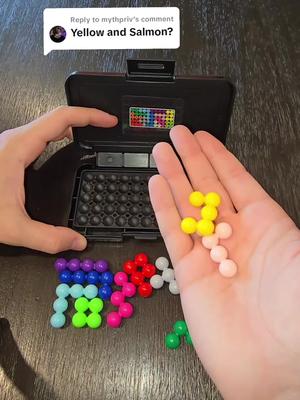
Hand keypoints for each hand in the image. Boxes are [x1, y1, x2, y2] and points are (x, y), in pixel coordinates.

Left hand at [0, 106, 117, 252]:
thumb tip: (77, 241)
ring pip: (49, 124)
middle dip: (87, 118)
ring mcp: (12, 143)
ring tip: (94, 133)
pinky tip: (67, 146)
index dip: (90, 116)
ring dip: (74, 125)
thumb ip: (47, 238)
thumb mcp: (11, 227)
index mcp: (20, 146)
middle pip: (58, 117)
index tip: (109, 121)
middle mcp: (16, 139)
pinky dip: (61, 134)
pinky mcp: (10, 150)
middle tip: (107, 127)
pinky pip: (42, 134)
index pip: (62, 118)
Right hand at [149, 125, 299, 399]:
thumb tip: (270, 201)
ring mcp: (211, 254)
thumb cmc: (298, 313)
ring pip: (186, 206)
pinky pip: (173, 233)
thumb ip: (280, 226)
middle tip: (176, 136)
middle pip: (208, 188)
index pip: (236, 180)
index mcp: (267, 226)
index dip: (218, 156)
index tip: (202, 137)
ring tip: (160, 152)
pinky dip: (162, 208)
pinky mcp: (189, 273)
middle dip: (191, 160)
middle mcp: (236, 237)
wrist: (276, 367)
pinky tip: (155, 185)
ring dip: (172, 178)